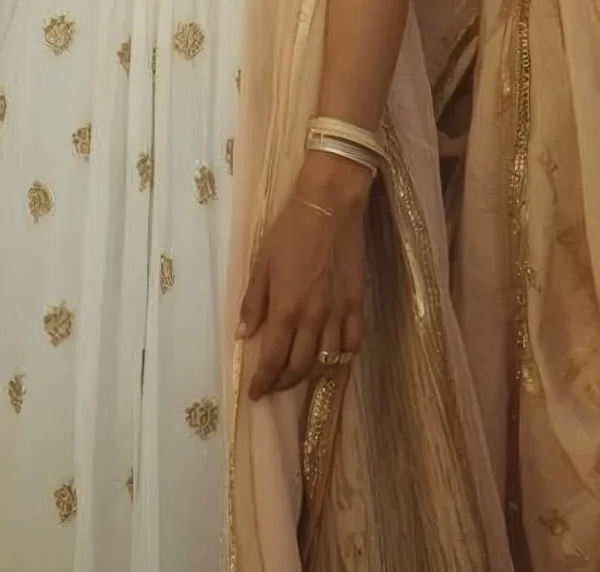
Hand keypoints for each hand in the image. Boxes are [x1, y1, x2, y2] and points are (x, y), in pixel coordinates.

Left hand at [237, 160, 370, 398]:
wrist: (329, 206)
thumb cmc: (289, 230)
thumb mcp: (261, 263)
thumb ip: (253, 302)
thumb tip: (242, 335)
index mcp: (286, 308)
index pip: (272, 359)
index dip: (263, 381)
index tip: (256, 394)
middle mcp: (313, 318)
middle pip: (299, 366)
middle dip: (283, 382)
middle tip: (274, 386)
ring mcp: (339, 313)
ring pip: (326, 361)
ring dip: (310, 374)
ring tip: (298, 374)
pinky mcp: (358, 304)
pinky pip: (354, 342)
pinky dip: (344, 356)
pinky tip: (334, 356)